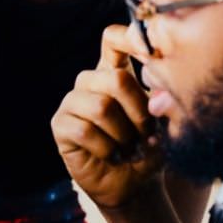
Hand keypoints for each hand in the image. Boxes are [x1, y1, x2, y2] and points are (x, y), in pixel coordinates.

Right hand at [51, 24, 162, 209]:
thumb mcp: (162, 123)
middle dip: (139, 111)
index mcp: (115, 71)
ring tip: (131, 148)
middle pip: (116, 78)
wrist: (133, 184)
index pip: (113, 39)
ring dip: (124, 134)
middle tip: (147, 133)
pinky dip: (107, 148)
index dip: (128, 38)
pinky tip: (112, 156)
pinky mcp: (61, 124)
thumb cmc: (148, 148)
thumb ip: (160, 103)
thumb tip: (156, 98)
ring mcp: (72, 101)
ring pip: (101, 107)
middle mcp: (91, 81)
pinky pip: (84, 130)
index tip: (150, 53)